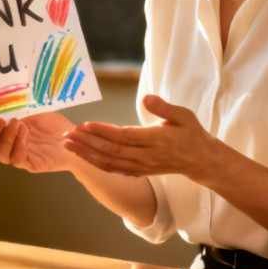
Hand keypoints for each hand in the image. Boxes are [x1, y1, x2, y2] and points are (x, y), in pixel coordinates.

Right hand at [0, 112, 75, 172]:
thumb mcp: (34, 110)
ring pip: (1, 154)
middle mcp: (11, 146)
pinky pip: (17, 160)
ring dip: (7, 138)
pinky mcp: (31, 164)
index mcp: (8, 133)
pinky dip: (18, 146)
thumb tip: (2, 94)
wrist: (75, 138)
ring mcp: (20, 156)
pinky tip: (26, 135)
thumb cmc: (55, 125)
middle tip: (1, 120)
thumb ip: (18, 107)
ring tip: (20, 124)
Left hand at [64, 95, 217, 181]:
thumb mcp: (184, 115)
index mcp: (155, 141)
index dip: (103, 132)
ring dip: (86, 153)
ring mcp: (140, 166)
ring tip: (68, 144)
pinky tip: (82, 156)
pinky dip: (95, 163)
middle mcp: (145, 157)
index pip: (124, 137)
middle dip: (87, 142)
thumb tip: (147, 97)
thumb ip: (164, 108)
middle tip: (68, 134)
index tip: (86, 124)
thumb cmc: (190, 133)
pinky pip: (113, 169)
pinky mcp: (137, 171)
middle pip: (111, 151)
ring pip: (109, 162)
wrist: (199, 160)